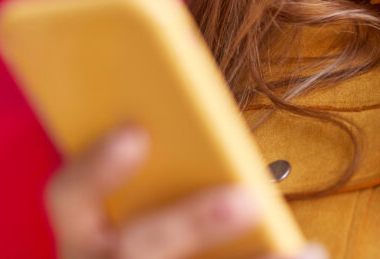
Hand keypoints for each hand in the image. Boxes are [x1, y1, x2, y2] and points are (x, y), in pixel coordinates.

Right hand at [44, 123, 328, 258]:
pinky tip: (311, 256)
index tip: (135, 133)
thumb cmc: (165, 246)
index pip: (69, 196)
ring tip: (307, 252)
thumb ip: (171, 187)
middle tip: (248, 199)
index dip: (97, 168)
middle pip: (133, 250)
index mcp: (83, 237)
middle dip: (190, 223)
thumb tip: (229, 151)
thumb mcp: (147, 216)